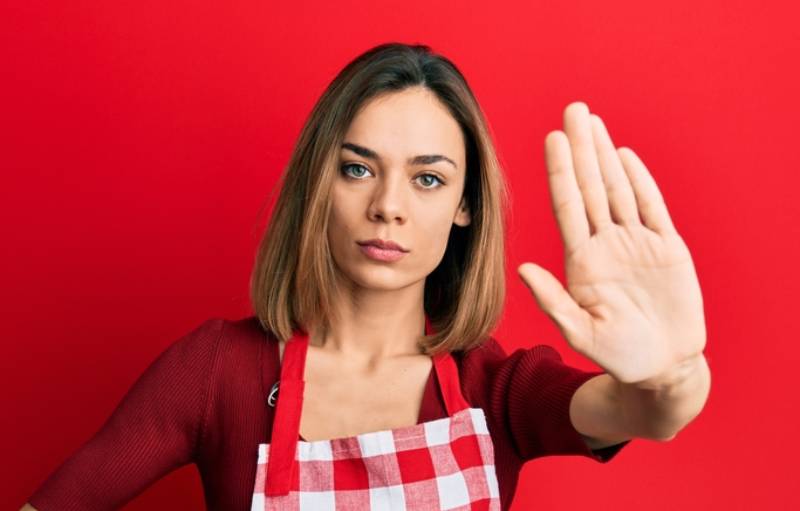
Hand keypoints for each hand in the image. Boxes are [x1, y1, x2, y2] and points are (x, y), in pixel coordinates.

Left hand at [518, 102, 706, 386]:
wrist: (662, 366)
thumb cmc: (618, 355)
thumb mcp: (581, 332)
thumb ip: (553, 300)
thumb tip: (522, 269)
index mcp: (582, 261)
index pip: (568, 206)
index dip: (560, 171)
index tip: (551, 138)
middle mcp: (606, 244)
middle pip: (591, 186)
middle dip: (582, 148)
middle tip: (573, 110)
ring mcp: (637, 243)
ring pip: (619, 189)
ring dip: (606, 155)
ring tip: (593, 122)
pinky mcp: (667, 248)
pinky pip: (653, 207)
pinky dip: (640, 181)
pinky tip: (624, 156)